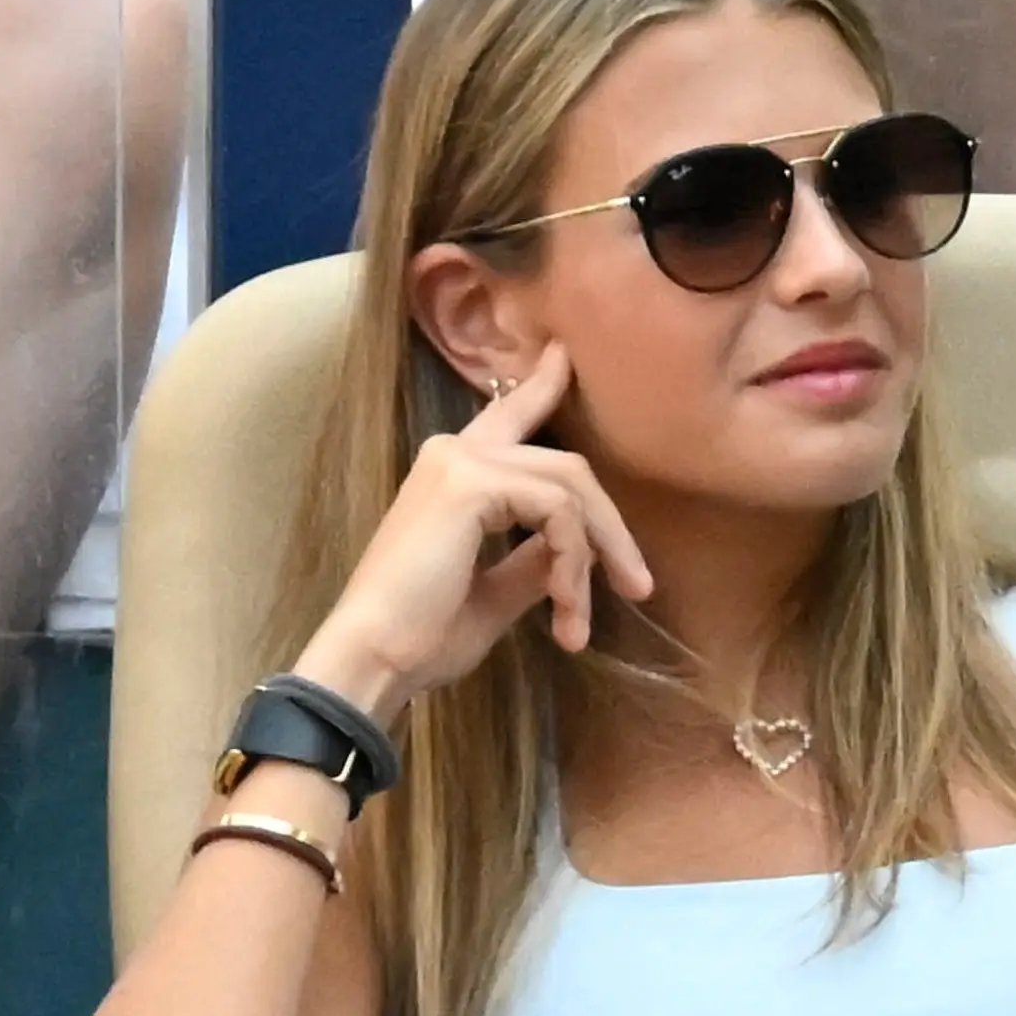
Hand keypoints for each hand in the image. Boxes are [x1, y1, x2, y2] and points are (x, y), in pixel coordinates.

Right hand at [289, 343, 656, 718]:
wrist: (375, 658)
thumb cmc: (422, 638)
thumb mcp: (494, 593)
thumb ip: (532, 561)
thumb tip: (571, 550)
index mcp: (453, 475)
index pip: (510, 420)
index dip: (542, 387)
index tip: (567, 358)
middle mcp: (456, 454)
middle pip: (565, 466)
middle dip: (608, 527)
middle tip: (639, 585)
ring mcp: (463, 462)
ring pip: (569, 488)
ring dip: (592, 559)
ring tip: (581, 622)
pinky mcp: (473, 482)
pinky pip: (557, 511)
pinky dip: (573, 563)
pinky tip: (565, 612)